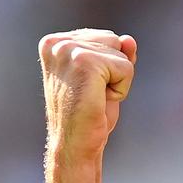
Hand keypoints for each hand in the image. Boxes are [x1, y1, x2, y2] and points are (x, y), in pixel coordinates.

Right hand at [39, 29, 137, 159]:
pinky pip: (126, 68)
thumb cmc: (88, 113)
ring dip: (117, 80)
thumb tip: (129, 39)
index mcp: (54, 43)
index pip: (106, 38)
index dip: (107, 66)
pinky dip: (121, 89)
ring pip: (122, 54)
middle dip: (113, 70)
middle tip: (92, 94)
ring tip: (94, 97)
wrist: (75, 144)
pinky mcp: (84, 62)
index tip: (87, 86)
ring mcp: (68, 51)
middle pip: (114, 41)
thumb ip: (117, 53)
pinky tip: (100, 101)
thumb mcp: (105, 76)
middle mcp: (57, 43)